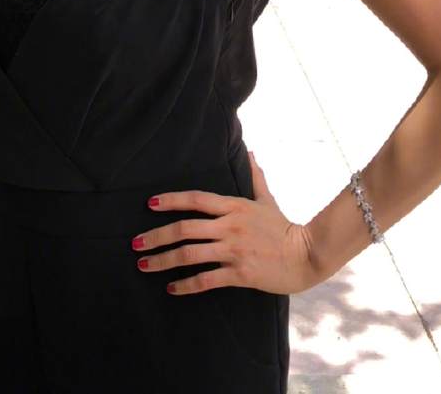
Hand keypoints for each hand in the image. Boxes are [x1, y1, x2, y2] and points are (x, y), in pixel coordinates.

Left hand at [131, 150, 315, 296]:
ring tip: (144, 265)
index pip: (196, 199)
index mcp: (234, 206)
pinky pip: (206, 279)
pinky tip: (171, 288)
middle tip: (135, 243)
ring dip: (163, 260)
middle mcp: (229, 226)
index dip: (170, 200)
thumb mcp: (267, 199)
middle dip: (156, 236)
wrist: (306, 255)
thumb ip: (255, 176)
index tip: (149, 204)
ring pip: (189, 254)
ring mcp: (233, 250)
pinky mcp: (239, 273)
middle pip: (185, 228)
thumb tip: (251, 152)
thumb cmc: (284, 227)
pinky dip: (185, 285)